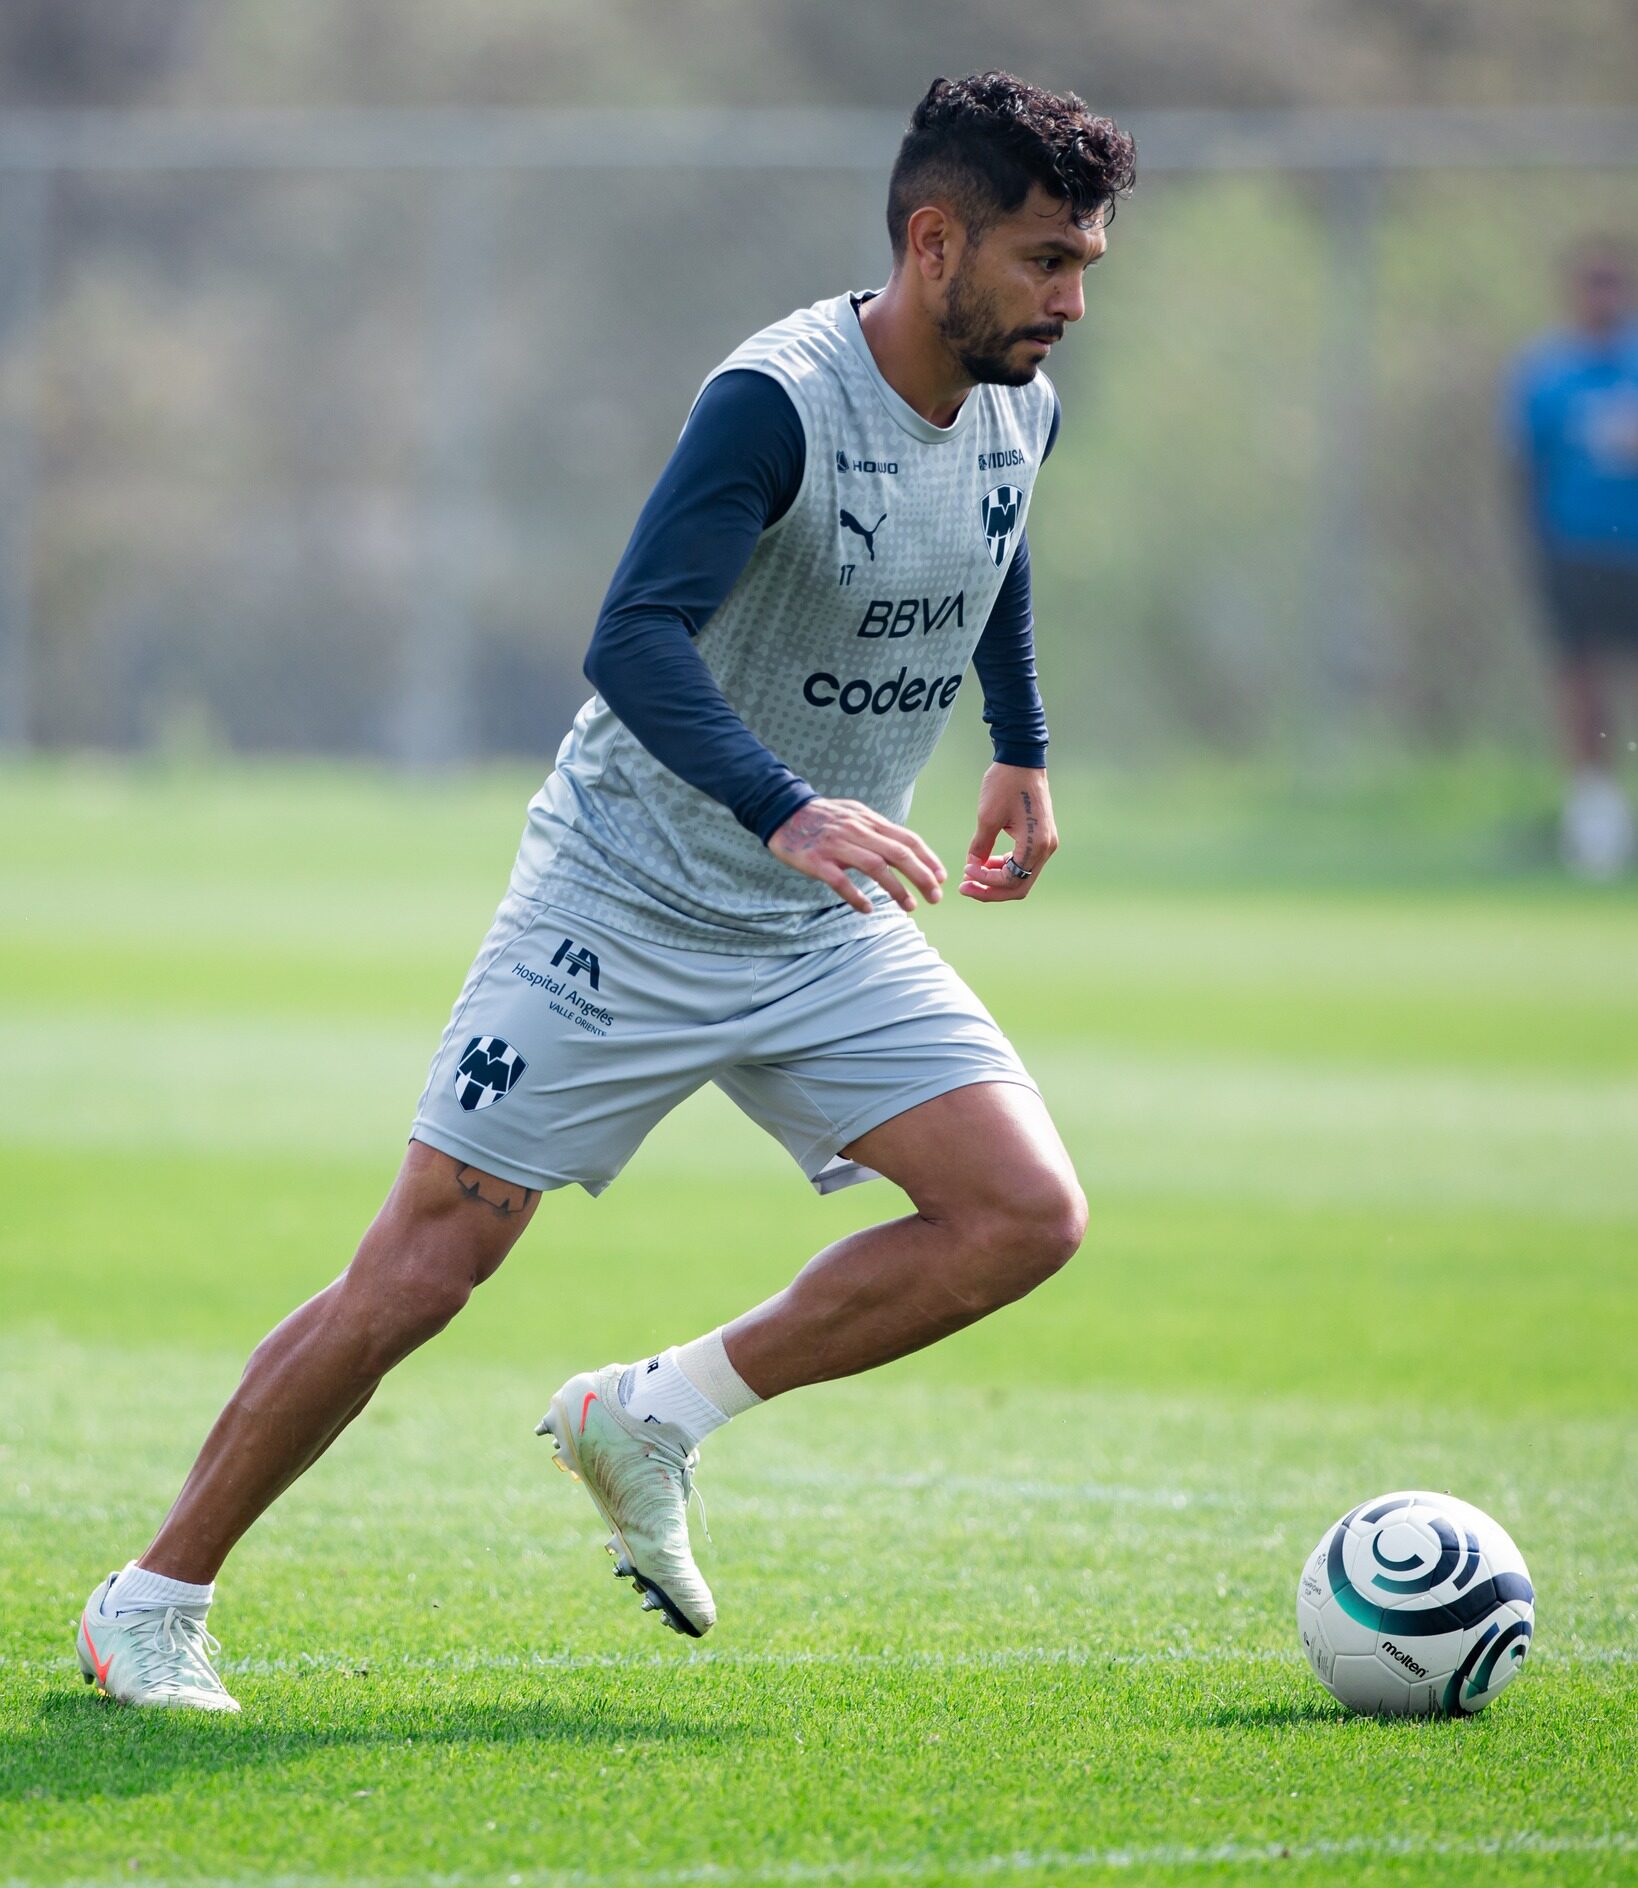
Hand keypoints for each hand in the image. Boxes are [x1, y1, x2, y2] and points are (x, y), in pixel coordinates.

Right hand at [768, 797, 945, 914]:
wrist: (782, 810)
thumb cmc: (823, 817)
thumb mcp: (855, 814)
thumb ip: (878, 830)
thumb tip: (906, 847)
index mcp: (869, 821)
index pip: (907, 839)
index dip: (928, 859)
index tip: (941, 878)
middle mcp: (857, 831)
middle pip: (898, 853)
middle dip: (922, 877)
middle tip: (935, 898)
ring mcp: (836, 845)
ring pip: (875, 867)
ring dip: (896, 889)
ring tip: (910, 907)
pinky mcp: (816, 860)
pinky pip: (840, 881)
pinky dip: (856, 896)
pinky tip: (868, 909)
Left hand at [960, 764, 1057, 902]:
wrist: (1022, 759)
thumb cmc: (1005, 784)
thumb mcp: (987, 817)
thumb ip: (980, 846)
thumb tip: (972, 867)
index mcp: (1036, 845)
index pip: (1011, 880)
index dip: (985, 882)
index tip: (964, 872)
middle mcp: (1046, 848)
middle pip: (1019, 886)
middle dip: (991, 890)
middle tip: (965, 888)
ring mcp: (1046, 843)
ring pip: (1021, 877)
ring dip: (997, 880)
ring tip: (972, 874)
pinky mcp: (1041, 837)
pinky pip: (1023, 863)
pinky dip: (1005, 868)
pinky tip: (985, 863)